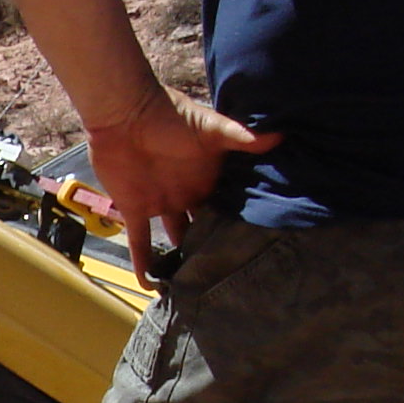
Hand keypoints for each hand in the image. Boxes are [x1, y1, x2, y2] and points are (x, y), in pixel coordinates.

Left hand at [84, 93, 279, 284]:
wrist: (125, 112)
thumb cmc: (170, 115)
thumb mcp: (210, 126)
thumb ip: (240, 136)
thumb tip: (279, 135)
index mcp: (209, 178)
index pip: (228, 207)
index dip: (240, 226)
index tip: (257, 249)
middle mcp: (189, 195)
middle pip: (204, 228)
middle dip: (213, 249)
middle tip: (229, 279)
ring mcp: (163, 204)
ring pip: (175, 239)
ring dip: (181, 261)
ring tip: (194, 290)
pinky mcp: (136, 209)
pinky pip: (140, 242)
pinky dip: (144, 263)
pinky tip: (151, 286)